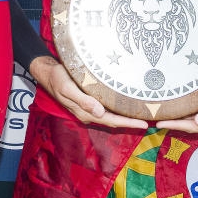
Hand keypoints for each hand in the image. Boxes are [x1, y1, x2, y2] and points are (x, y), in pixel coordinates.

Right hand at [29, 56, 148, 129]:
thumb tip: (100, 113)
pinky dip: (118, 108)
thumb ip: (83, 101)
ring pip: (111, 115)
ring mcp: (89, 107)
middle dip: (131, 122)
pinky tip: (125, 104)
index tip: (145, 124)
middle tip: (150, 120)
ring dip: (126, 116)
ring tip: (142, 114)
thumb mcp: (68, 88)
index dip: (128, 123)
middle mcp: (89, 112)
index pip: (111, 121)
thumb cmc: (57, 78)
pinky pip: (107, 107)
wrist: (47, 73)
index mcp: (85, 113)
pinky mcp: (89, 99)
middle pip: (114, 120)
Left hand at [155, 60, 197, 133]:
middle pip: (189, 126)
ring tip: (158, 116)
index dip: (176, 126)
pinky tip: (171, 109)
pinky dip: (181, 113)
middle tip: (154, 120)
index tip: (161, 124)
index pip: (193, 127)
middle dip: (172, 124)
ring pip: (189, 121)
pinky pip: (192, 114)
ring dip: (175, 120)